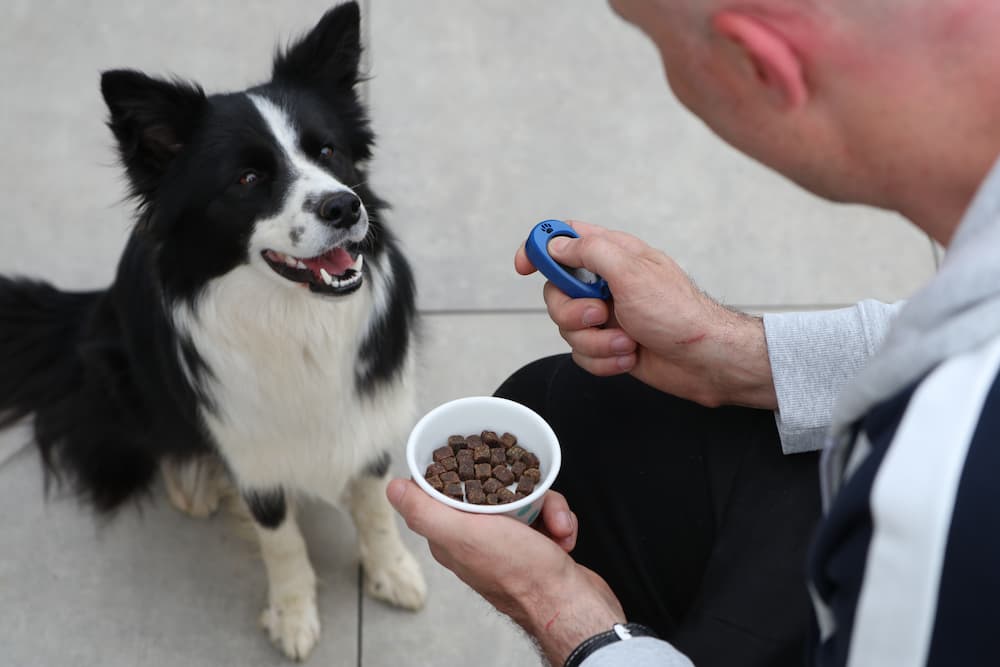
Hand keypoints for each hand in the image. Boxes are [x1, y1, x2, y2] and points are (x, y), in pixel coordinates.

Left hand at [387, 480, 623, 664]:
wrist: (570, 606)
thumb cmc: (522, 574)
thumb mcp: (465, 534)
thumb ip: (425, 511)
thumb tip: (393, 488)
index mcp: (452, 538)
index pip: (449, 491)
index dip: (465, 472)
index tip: (484, 461)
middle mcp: (478, 542)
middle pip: (494, 491)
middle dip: (520, 491)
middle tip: (534, 501)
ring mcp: (508, 545)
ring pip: (525, 502)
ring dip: (546, 508)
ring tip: (554, 525)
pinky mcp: (536, 548)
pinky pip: (546, 518)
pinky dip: (558, 523)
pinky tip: (562, 536)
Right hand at [515, 220, 776, 408]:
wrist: (705, 361)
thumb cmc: (679, 314)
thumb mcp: (631, 272)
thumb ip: (589, 252)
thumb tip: (556, 245)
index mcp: (612, 254)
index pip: (563, 239)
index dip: (539, 248)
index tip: (524, 266)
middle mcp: (606, 283)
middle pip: (555, 292)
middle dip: (572, 311)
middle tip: (601, 314)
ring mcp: (607, 315)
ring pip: (567, 328)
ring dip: (595, 341)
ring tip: (626, 343)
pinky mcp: (609, 345)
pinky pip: (582, 354)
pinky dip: (603, 360)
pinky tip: (629, 357)